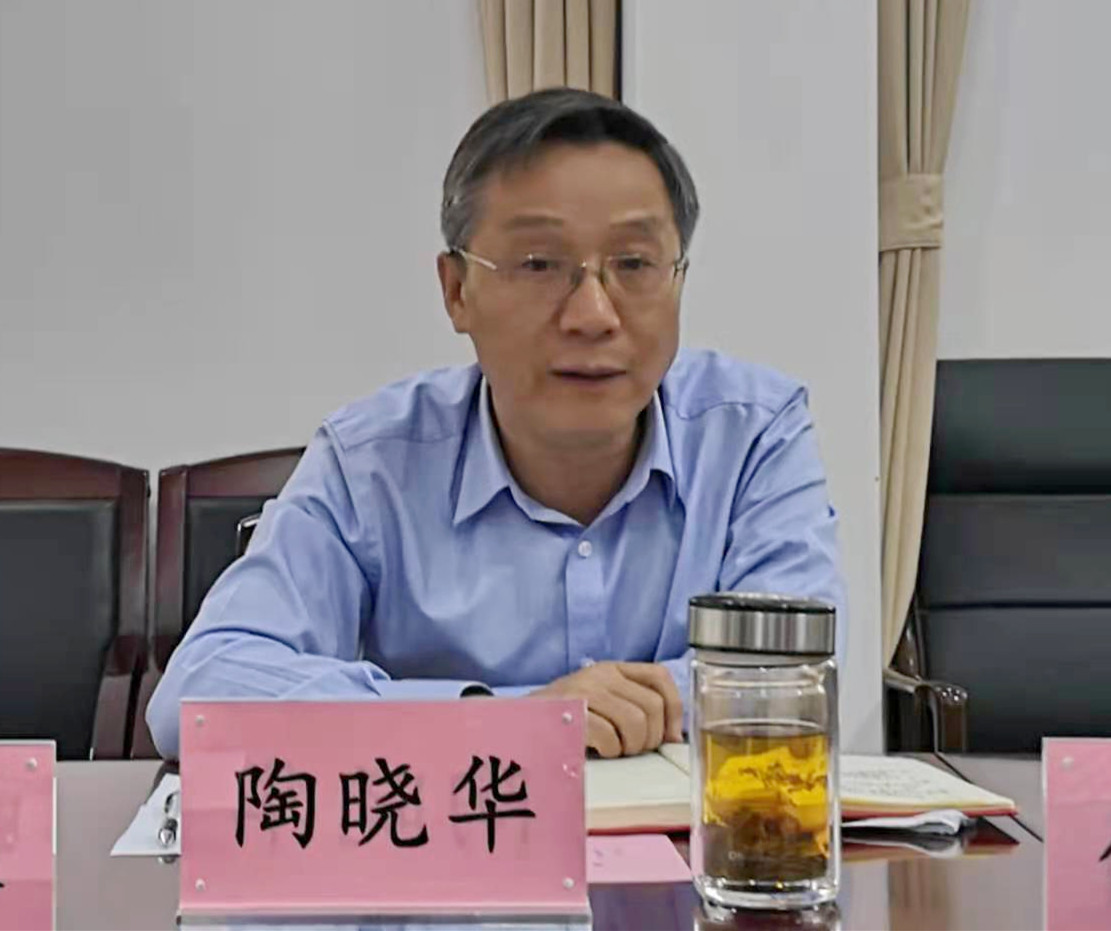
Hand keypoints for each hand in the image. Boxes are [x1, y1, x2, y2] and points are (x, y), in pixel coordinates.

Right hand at [532, 662, 683, 757]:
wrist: (518, 722)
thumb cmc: (564, 719)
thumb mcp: (601, 702)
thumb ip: (632, 706)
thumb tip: (672, 736)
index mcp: (613, 669)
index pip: (660, 676)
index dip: (674, 708)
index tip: (670, 736)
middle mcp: (601, 674)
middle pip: (652, 706)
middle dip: (651, 737)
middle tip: (633, 749)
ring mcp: (586, 690)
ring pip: (636, 722)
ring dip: (630, 746)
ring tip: (615, 750)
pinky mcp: (572, 710)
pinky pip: (610, 736)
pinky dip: (610, 751)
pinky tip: (598, 751)